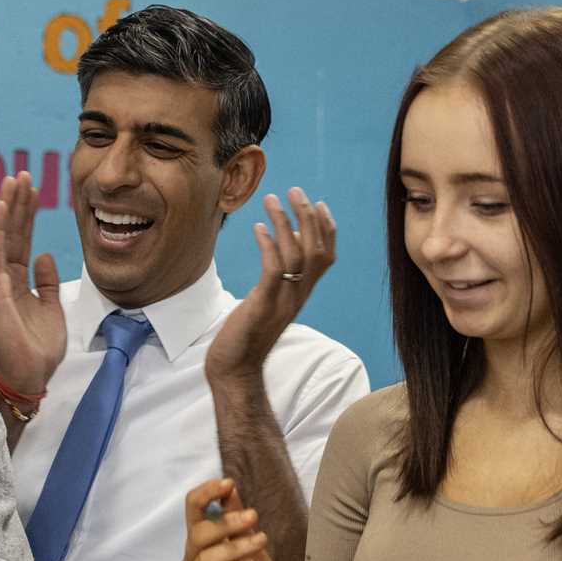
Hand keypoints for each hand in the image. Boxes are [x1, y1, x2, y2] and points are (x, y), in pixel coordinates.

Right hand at [0, 171, 65, 394]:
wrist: (29, 376)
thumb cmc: (37, 348)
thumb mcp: (51, 309)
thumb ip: (47, 283)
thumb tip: (46, 256)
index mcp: (16, 282)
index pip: (21, 241)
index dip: (27, 214)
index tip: (32, 188)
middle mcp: (2, 280)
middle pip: (10, 234)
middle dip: (16, 203)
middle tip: (20, 174)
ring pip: (1, 239)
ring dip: (6, 210)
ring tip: (11, 184)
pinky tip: (0, 212)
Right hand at [180, 478, 287, 560]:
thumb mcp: (250, 540)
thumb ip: (236, 516)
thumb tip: (229, 488)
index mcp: (201, 539)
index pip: (192, 509)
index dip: (205, 493)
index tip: (227, 484)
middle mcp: (193, 557)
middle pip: (198, 532)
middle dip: (227, 522)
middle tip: (254, 517)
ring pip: (206, 555)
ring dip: (237, 546)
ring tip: (261, 542)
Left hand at [205, 187, 335, 382]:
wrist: (235, 370)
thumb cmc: (244, 337)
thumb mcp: (266, 304)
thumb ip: (276, 282)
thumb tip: (279, 252)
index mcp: (301, 295)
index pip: (326, 257)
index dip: (326, 228)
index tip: (319, 203)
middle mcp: (297, 296)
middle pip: (316, 250)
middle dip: (308, 216)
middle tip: (294, 190)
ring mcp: (283, 301)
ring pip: (297, 255)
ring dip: (285, 222)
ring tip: (271, 199)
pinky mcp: (263, 305)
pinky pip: (273, 269)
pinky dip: (268, 245)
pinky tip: (257, 228)